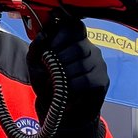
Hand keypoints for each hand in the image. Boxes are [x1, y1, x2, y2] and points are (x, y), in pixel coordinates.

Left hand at [27, 12, 108, 137]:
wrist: (59, 111)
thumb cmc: (48, 84)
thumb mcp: (35, 64)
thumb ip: (36, 48)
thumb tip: (43, 35)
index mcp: (75, 41)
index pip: (75, 26)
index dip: (62, 35)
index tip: (50, 49)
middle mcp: (91, 49)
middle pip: (79, 46)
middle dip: (60, 60)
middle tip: (52, 73)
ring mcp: (99, 65)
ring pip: (82, 64)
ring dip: (64, 77)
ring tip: (57, 86)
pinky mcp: (101, 81)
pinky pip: (86, 80)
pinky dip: (72, 88)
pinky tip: (67, 94)